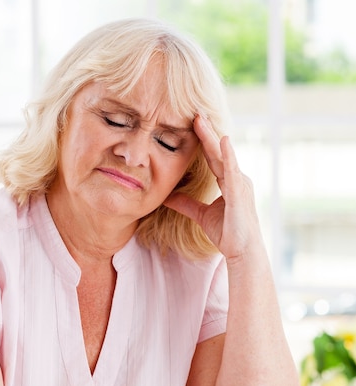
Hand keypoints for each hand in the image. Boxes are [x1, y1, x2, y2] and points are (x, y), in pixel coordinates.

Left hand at [164, 115, 259, 261]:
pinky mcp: (240, 193)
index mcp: (228, 181)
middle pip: (217, 152)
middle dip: (206, 132)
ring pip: (223, 156)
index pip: (212, 157)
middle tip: (194, 112)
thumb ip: (186, 204)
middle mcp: (236, 178)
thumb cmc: (227, 233)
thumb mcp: (201, 215)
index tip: (192, 122)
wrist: (242, 251)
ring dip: (212, 138)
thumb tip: (167, 197)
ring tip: (202, 120)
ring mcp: (239, 184)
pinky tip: (223, 141)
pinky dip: (227, 155)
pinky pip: (232, 171)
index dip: (202, 140)